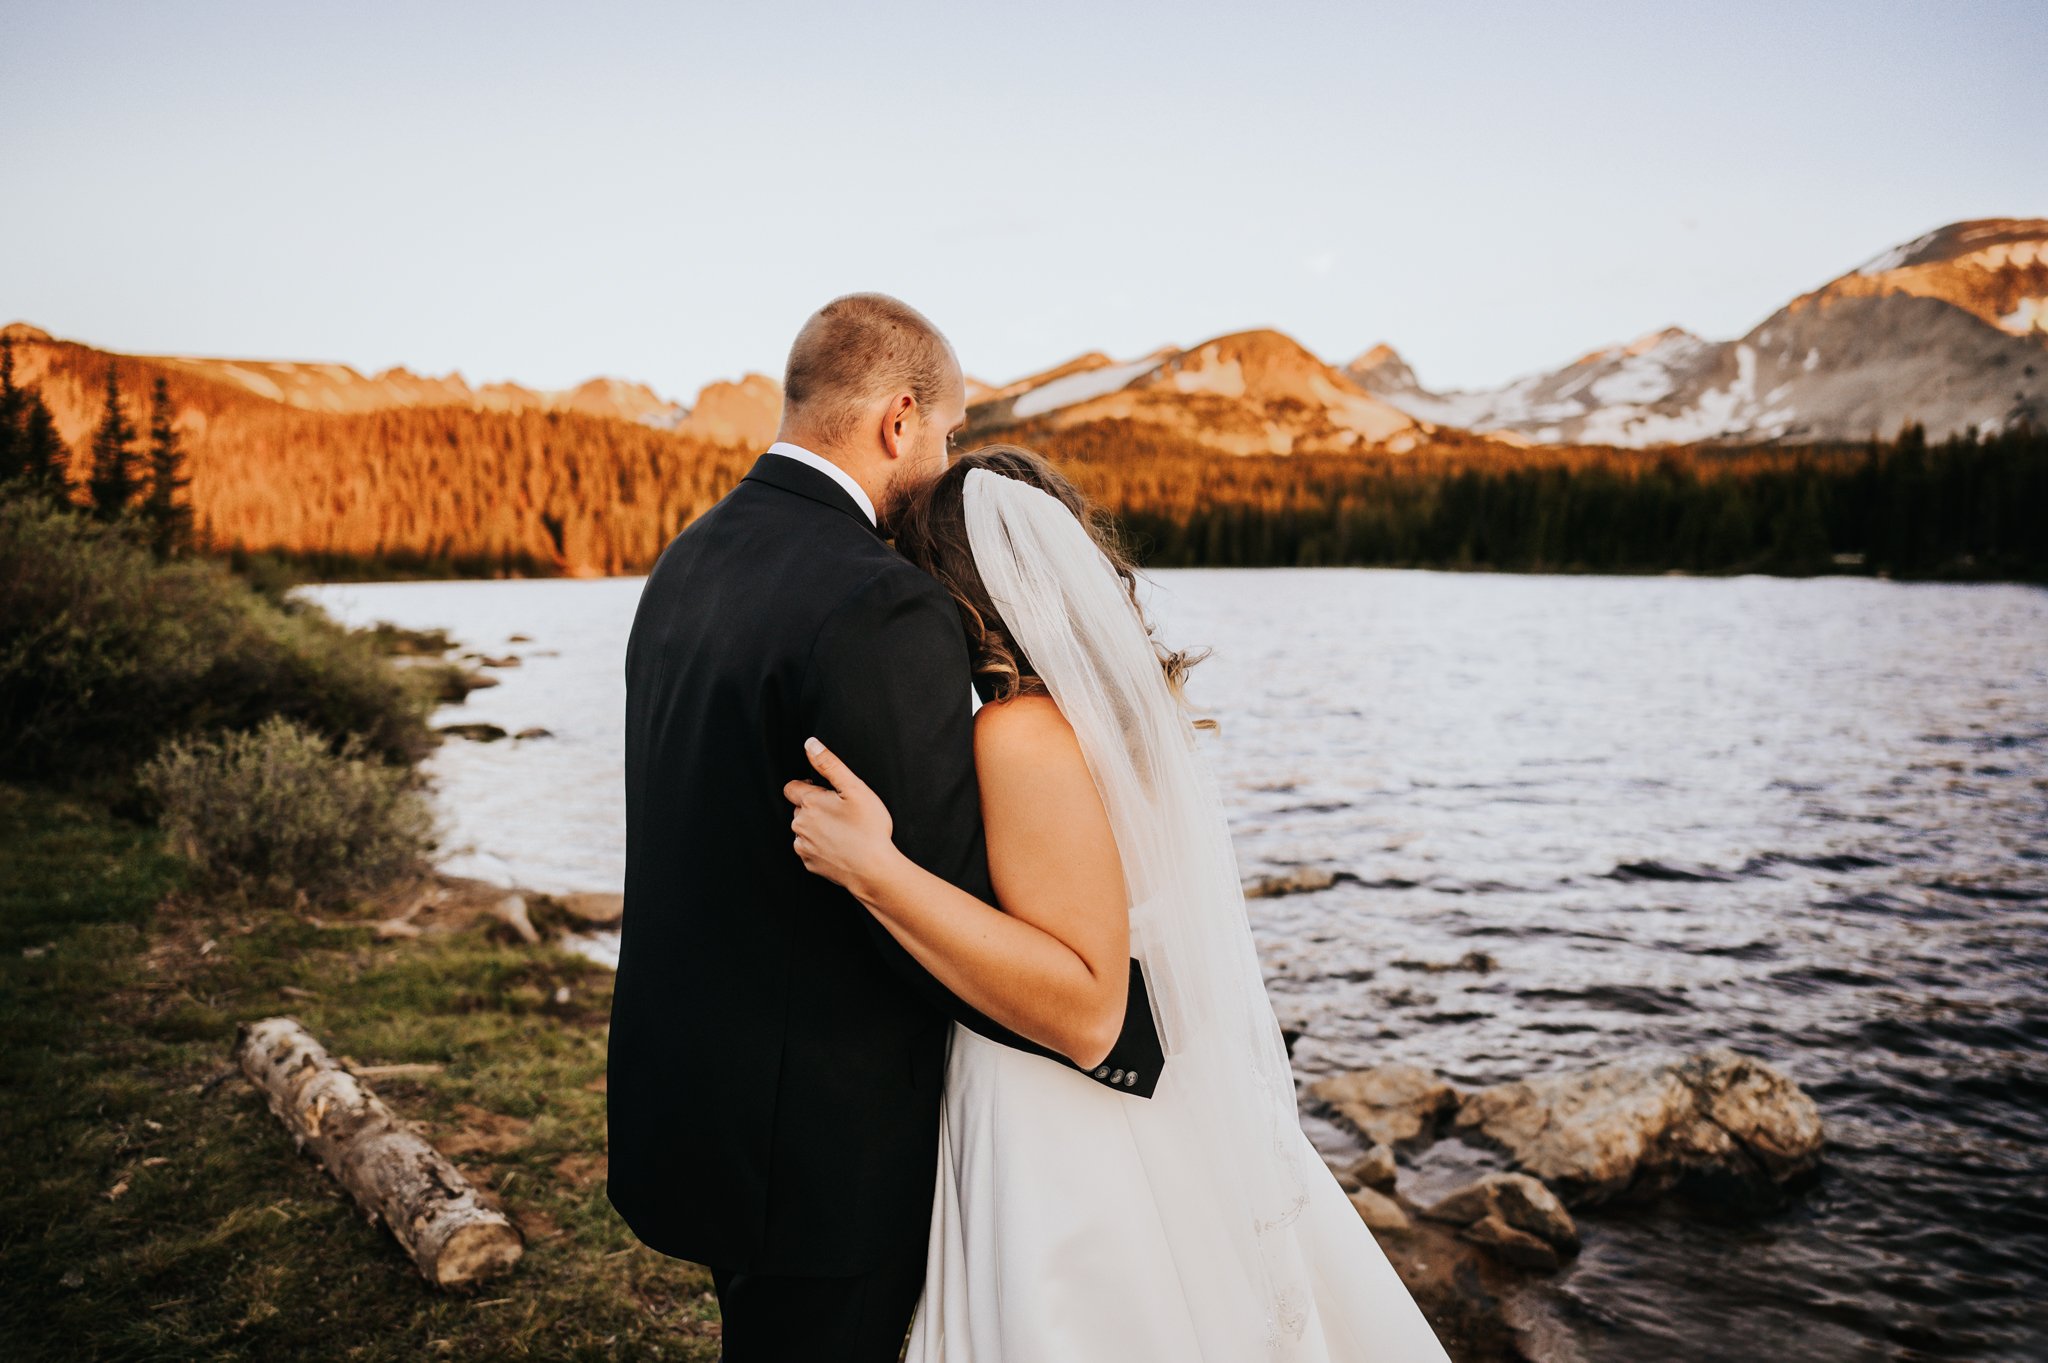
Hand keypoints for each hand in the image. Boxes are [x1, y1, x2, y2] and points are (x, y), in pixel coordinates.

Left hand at [782, 737, 900, 900]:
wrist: (873, 870)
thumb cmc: (868, 828)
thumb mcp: (854, 788)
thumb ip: (830, 764)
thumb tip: (810, 744)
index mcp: (809, 803)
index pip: (792, 787)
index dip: (808, 786)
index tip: (826, 792)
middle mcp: (800, 825)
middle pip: (799, 809)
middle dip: (815, 807)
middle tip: (842, 812)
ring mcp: (804, 846)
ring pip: (804, 829)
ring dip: (817, 827)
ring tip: (843, 831)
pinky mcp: (810, 863)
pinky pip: (810, 849)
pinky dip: (821, 846)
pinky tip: (840, 846)